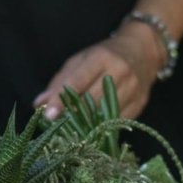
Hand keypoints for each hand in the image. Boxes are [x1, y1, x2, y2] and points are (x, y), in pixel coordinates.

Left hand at [33, 22, 162, 118]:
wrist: (143, 51)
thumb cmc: (106, 55)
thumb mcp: (81, 61)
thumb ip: (60, 82)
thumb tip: (39, 104)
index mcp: (101, 57)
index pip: (78, 81)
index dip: (62, 99)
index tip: (48, 115)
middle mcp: (120, 72)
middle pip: (92, 100)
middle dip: (73, 115)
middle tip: (57, 126)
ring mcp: (133, 88)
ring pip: (106, 114)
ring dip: (87, 125)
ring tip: (72, 132)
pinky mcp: (140, 103)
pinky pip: (118, 121)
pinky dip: (103, 128)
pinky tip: (92, 131)